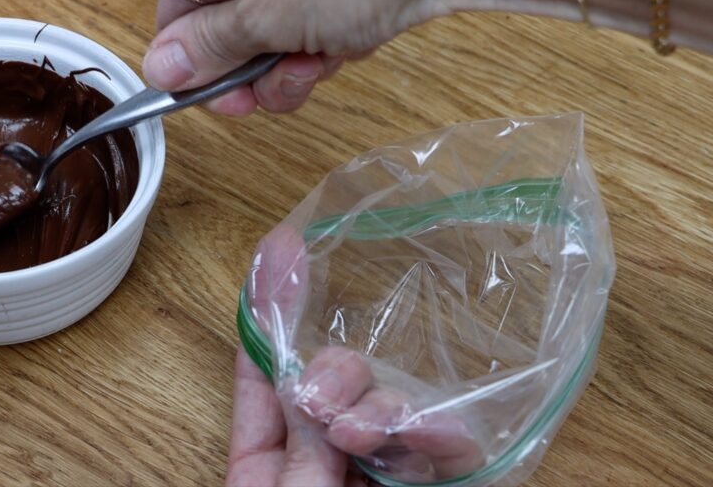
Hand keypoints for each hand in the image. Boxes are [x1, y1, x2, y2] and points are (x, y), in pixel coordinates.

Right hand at [147, 0, 462, 115]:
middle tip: (277, 88)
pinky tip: (354, 40)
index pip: (178, 11)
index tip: (220, 100)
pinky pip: (319, 15)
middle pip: (230, 25)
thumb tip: (160, 68)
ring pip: (279, 28)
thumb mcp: (263, 19)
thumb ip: (208, 47)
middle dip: (255, 69)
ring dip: (297, 61)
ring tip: (323, 60)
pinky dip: (332, 39)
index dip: (193, 64)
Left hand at [227, 227, 483, 485]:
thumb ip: (299, 457)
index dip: (268, 312)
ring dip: (382, 406)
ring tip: (362, 434)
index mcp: (268, 468)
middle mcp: (327, 463)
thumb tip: (316, 397)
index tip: (280, 249)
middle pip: (333, 381)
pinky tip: (432, 429)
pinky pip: (448, 451)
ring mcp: (385, 475)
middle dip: (335, 371)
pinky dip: (444, 432)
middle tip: (326, 402)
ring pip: (391, 405)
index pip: (264, 376)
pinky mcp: (438, 485)